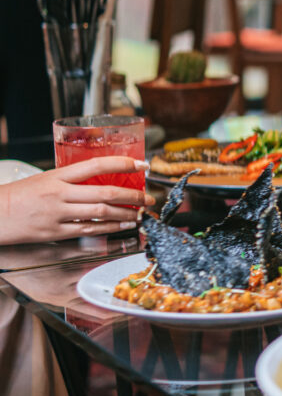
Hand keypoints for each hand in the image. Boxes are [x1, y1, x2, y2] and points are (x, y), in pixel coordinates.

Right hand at [0, 157, 154, 244]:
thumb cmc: (19, 195)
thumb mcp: (44, 179)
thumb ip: (71, 179)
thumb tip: (101, 178)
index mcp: (57, 176)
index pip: (97, 165)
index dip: (123, 164)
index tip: (142, 165)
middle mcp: (60, 193)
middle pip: (106, 192)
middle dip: (133, 195)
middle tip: (148, 197)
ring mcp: (58, 214)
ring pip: (101, 212)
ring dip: (126, 213)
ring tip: (140, 212)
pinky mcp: (56, 232)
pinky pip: (90, 230)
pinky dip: (110, 228)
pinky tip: (122, 225)